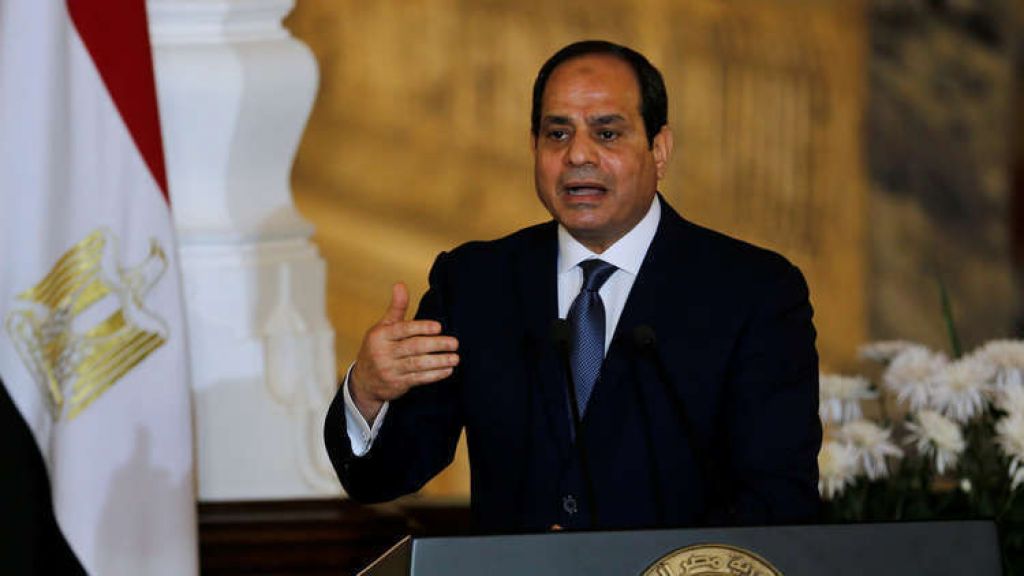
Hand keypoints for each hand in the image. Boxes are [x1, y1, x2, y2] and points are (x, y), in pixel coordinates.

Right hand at [350, 282, 459, 422]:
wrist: (364, 381)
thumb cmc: (377, 348)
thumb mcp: (383, 327)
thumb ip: (396, 308)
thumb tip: (400, 284)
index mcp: (380, 336)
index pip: (403, 330)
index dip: (421, 328)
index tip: (439, 327)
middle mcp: (383, 353)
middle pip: (413, 347)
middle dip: (436, 345)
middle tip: (454, 343)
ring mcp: (389, 370)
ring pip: (418, 364)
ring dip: (439, 361)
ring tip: (455, 357)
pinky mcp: (397, 384)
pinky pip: (418, 379)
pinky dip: (434, 375)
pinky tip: (447, 370)